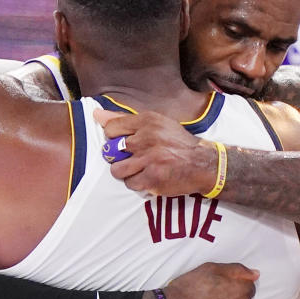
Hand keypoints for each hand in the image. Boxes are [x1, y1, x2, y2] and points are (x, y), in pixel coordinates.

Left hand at [95, 108, 217, 195]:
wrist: (203, 164)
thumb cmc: (177, 143)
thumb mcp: (155, 124)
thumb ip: (124, 120)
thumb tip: (96, 115)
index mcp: (147, 121)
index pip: (111, 128)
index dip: (113, 138)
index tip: (124, 143)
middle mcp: (147, 138)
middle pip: (111, 151)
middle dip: (119, 157)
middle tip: (134, 157)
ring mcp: (150, 160)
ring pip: (117, 170)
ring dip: (126, 172)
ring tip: (140, 169)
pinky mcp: (153, 179)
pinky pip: (131, 184)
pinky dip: (138, 183)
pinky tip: (149, 177)